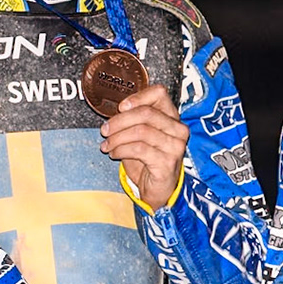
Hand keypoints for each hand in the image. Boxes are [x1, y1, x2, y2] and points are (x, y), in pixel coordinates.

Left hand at [100, 86, 186, 206]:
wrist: (157, 189)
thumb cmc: (147, 160)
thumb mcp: (139, 136)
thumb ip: (132, 121)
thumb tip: (116, 112)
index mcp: (172, 117)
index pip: (159, 94)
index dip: (138, 97)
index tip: (120, 107)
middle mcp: (178, 130)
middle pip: (145, 113)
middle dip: (119, 121)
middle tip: (104, 130)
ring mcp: (175, 146)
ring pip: (140, 131)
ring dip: (117, 138)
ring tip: (106, 145)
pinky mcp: (167, 162)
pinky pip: (139, 149)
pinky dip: (121, 150)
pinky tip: (114, 154)